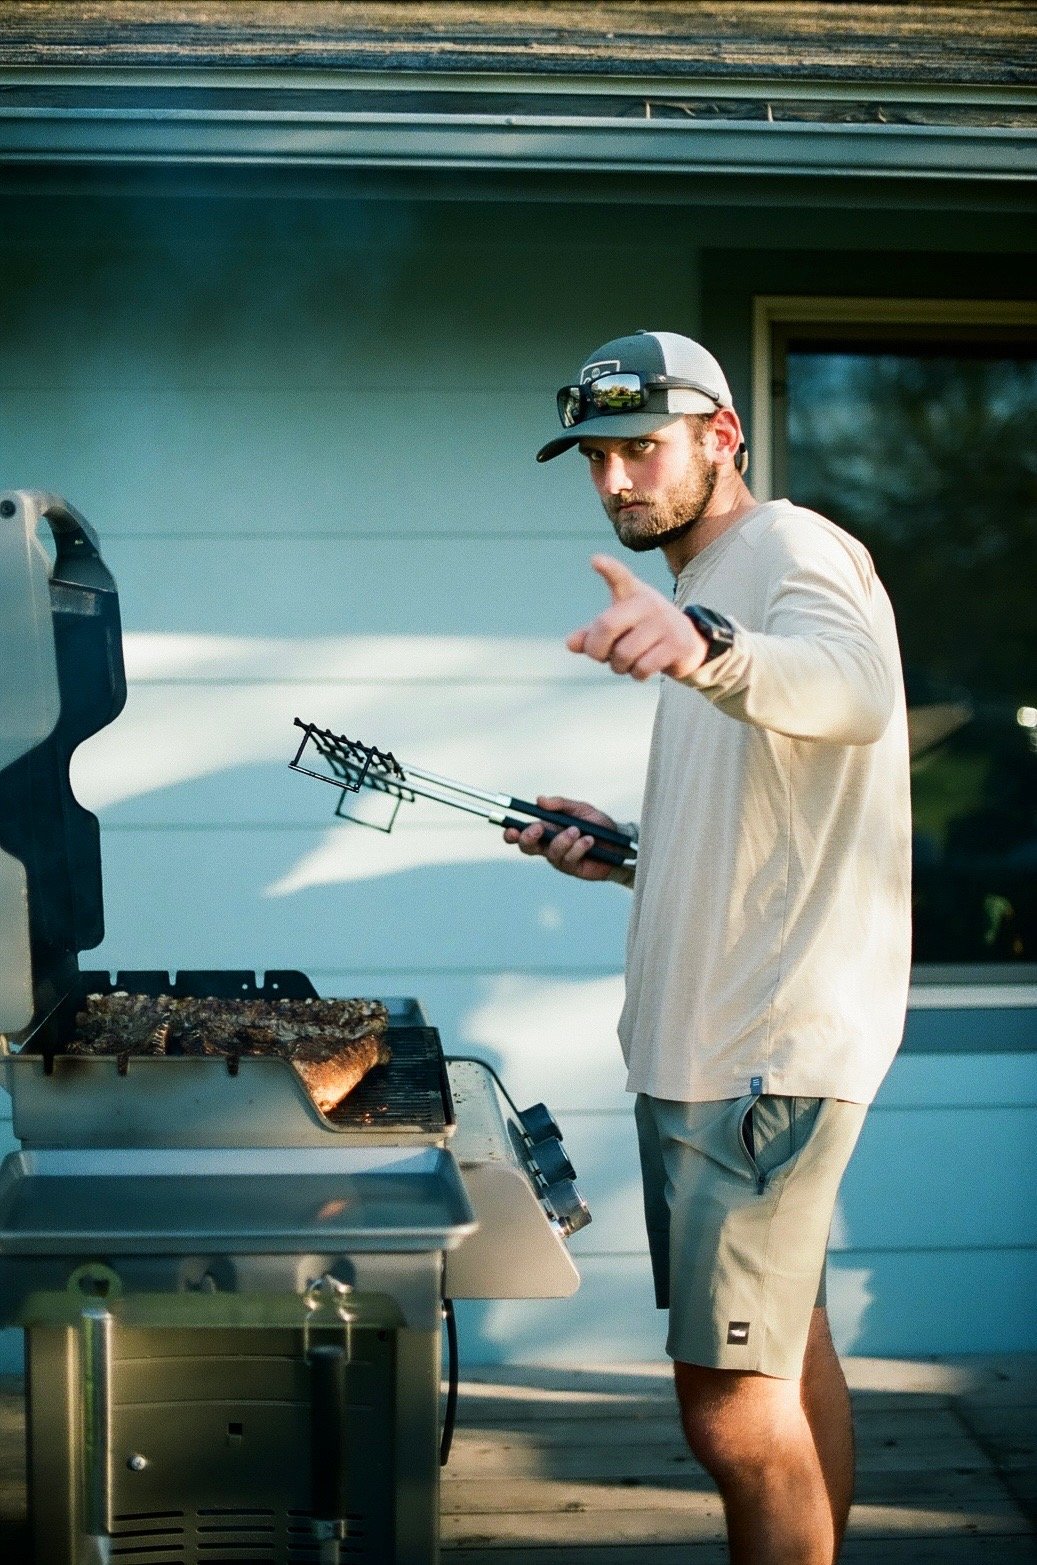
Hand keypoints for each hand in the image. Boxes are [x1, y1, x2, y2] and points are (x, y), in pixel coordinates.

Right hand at [503, 795, 617, 880]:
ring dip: (563, 840)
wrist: (620, 843)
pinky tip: (589, 841)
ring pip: (550, 852)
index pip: (522, 832)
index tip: (510, 828)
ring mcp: (559, 858)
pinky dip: (578, 847)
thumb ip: (561, 804)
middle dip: (528, 838)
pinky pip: (568, 858)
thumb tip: (540, 799)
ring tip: (578, 831)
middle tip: (539, 828)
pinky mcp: (572, 868)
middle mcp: (548, 845)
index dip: (511, 833)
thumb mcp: (580, 809)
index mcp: (546, 829)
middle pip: (526, 847)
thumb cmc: (599, 825)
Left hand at [567, 554, 707, 681]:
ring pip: (624, 654)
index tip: (596, 561)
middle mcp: (649, 603)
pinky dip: (636, 675)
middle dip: (596, 650)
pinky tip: (642, 670)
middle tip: (602, 657)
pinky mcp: (677, 645)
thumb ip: (592, 634)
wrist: (687, 644)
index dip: (609, 569)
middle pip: (606, 626)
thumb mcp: (617, 629)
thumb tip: (570, 643)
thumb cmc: (642, 633)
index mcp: (632, 593)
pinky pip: (643, 668)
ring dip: (618, 667)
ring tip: (626, 663)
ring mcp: (665, 623)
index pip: (620, 577)